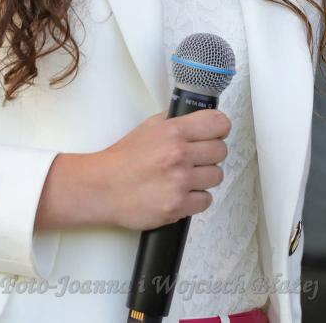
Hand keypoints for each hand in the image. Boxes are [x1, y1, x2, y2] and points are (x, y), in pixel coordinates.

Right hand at [93, 108, 230, 229]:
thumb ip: (174, 122)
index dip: (219, 128)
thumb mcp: (148, 127)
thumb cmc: (124, 159)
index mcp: (173, 131)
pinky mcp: (179, 206)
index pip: (218, 123)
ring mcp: (180, 181)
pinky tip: (181, 192)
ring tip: (185, 176)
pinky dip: (196, 198)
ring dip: (203, 177)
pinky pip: (206, 200)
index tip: (215, 133)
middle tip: (196, 157)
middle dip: (210, 154)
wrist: (104, 187)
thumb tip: (198, 119)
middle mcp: (180, 154)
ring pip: (217, 176)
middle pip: (221, 150)